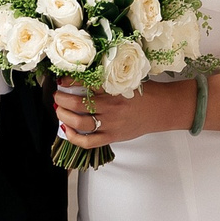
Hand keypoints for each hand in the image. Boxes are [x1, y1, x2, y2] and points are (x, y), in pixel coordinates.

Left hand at [53, 80, 186, 146]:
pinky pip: (88, 142)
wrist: (161, 109)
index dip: (70, 81)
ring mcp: (111, 124)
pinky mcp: (112, 136)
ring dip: (64, 115)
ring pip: (79, 123)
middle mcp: (111, 107)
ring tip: (59, 109)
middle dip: (62, 99)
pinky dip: (74, 138)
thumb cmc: (145, 93)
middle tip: (58, 95)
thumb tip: (82, 78)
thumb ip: (107, 79)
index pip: (86, 83)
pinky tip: (67, 130)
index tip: (62, 80)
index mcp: (115, 89)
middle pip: (78, 104)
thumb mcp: (127, 79)